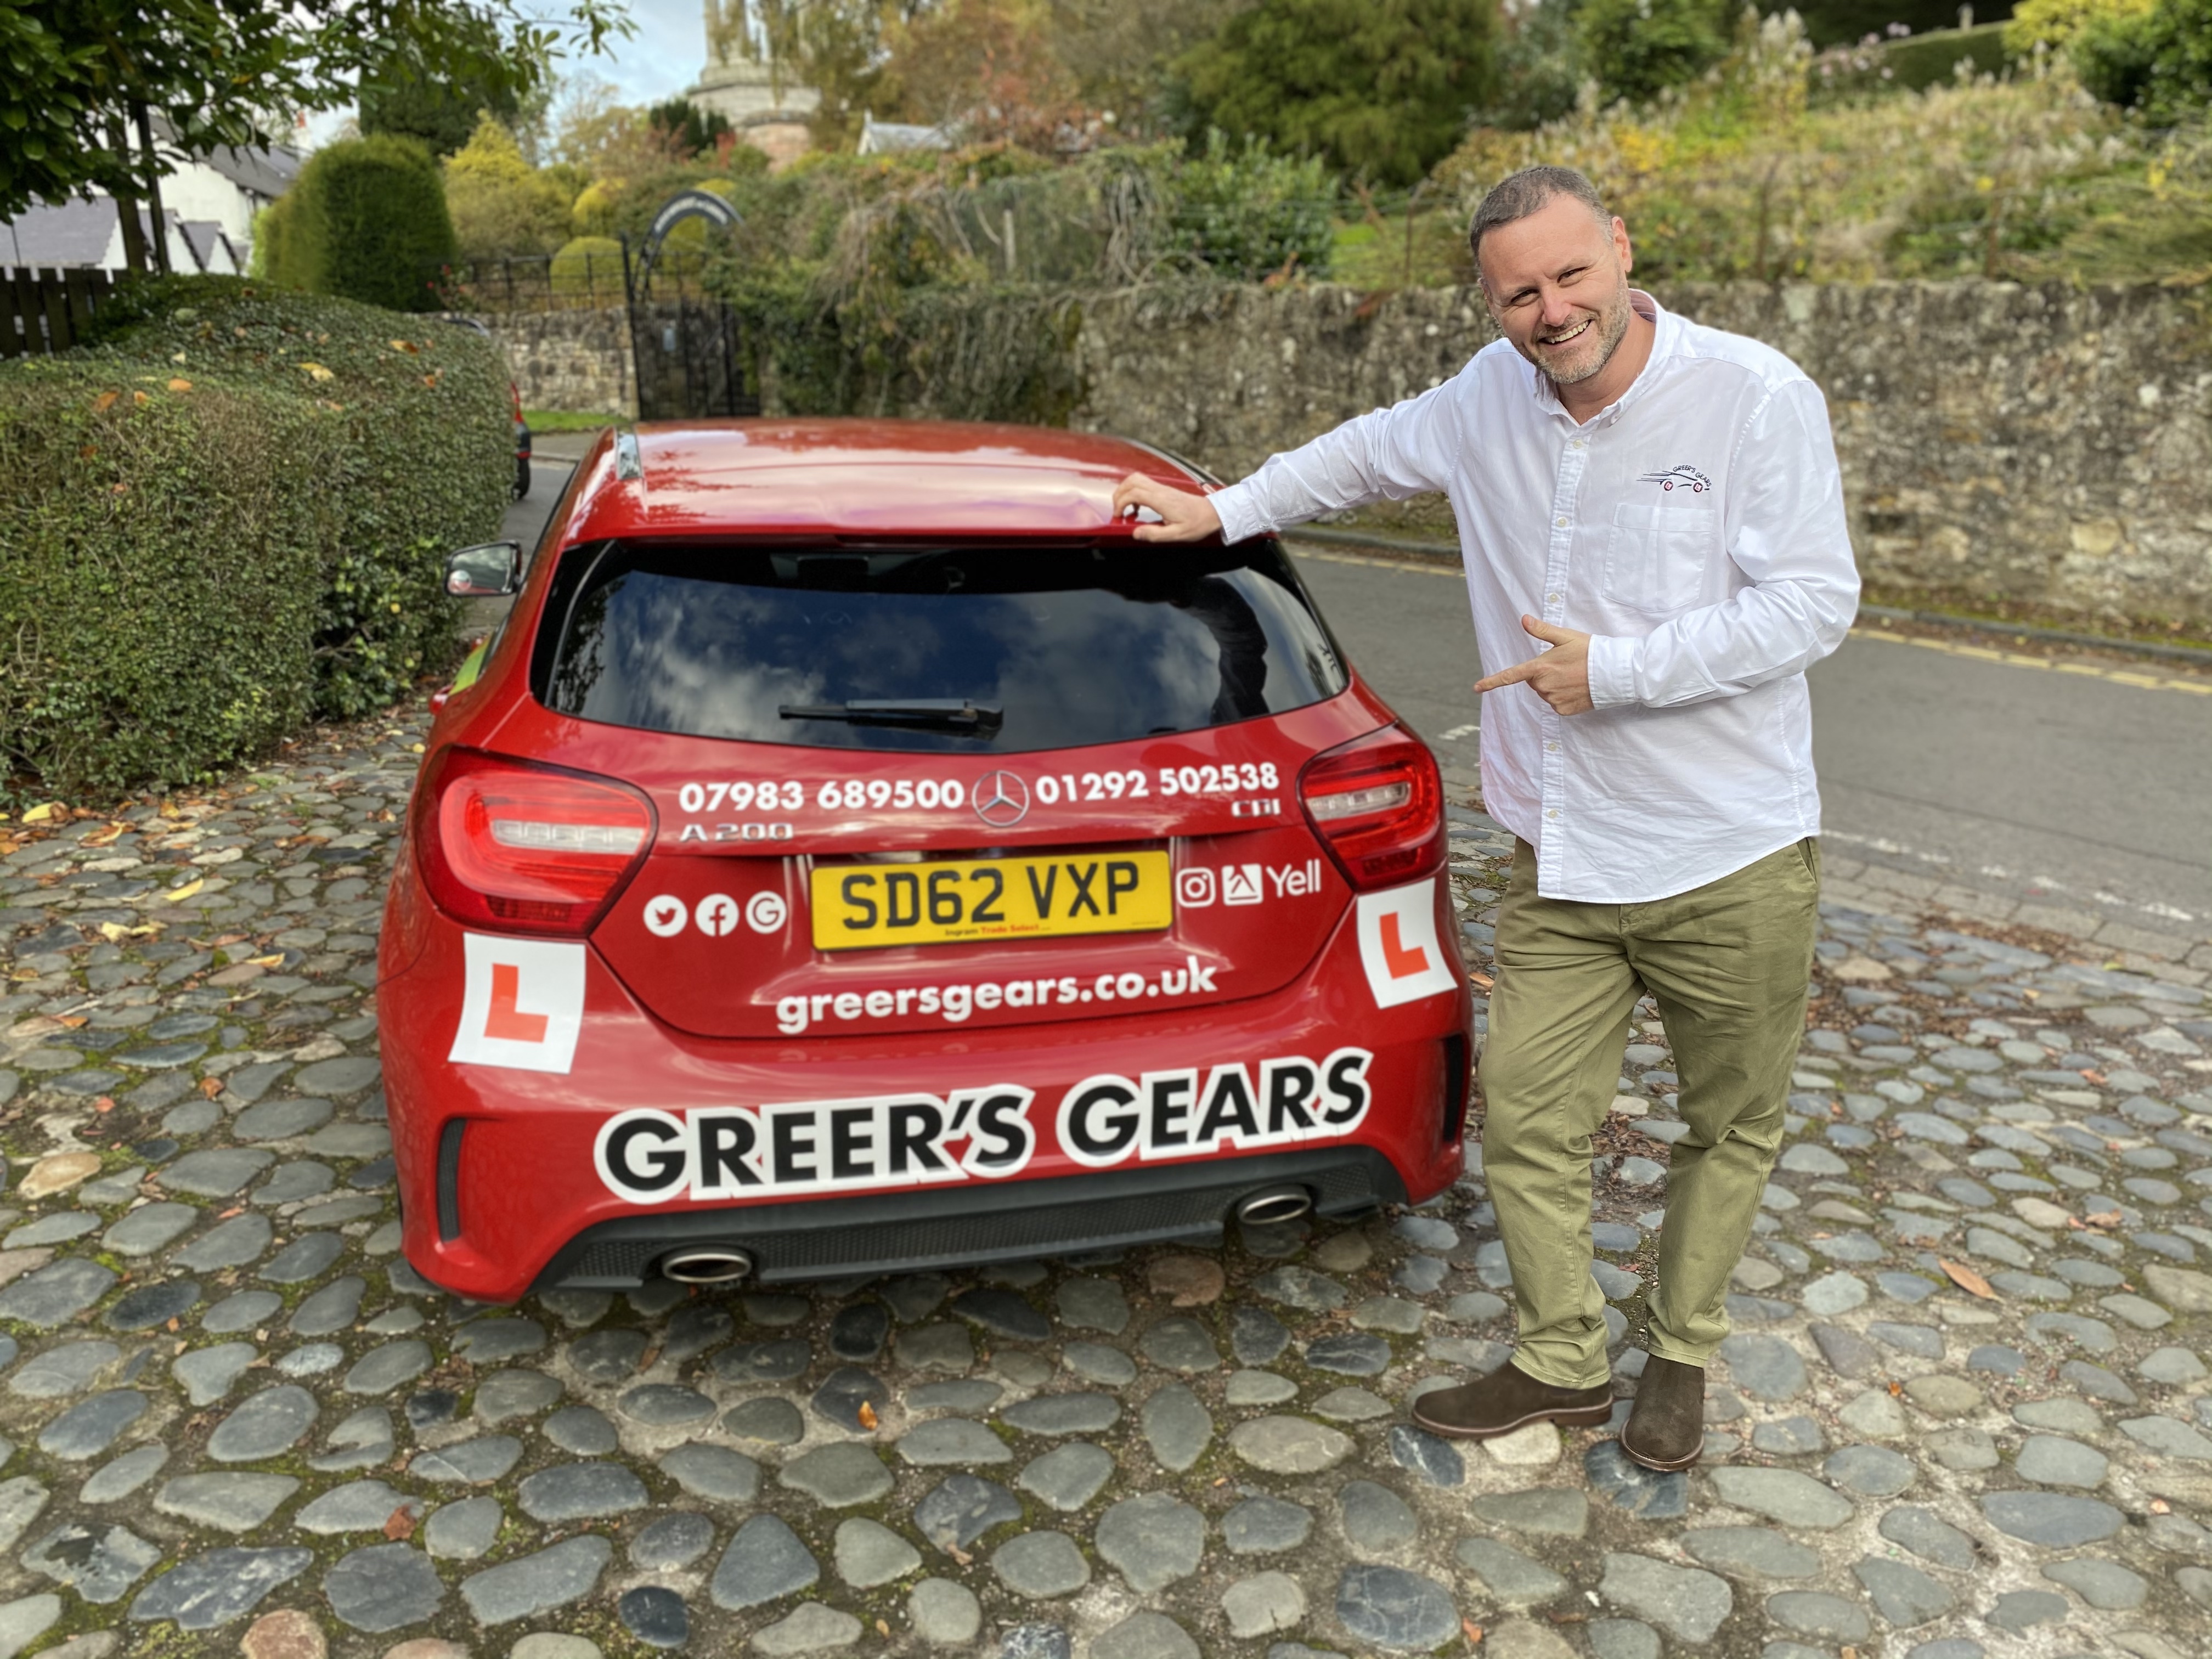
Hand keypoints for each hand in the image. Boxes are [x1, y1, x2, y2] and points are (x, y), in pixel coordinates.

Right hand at [1111, 473, 1221, 541]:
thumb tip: (1135, 533)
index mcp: (1162, 500)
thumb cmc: (1197, 523)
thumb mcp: (1177, 535)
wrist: (1212, 513)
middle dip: (1119, 494)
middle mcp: (1160, 490)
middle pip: (1132, 480)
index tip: (1118, 515)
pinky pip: (1143, 483)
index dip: (1121, 503)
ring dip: (1125, 491)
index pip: (1134, 493)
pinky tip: (1138, 506)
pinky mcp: (1164, 489)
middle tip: (1118, 510)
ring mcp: (1162, 488)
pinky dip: (1134, 492)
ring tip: (1126, 508)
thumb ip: (1155, 534)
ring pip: (1136, 479)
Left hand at [1474, 615, 1593, 714]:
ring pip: (1545, 693)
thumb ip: (1542, 630)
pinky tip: (1577, 689)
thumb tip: (1523, 619)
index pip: (1511, 675)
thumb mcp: (1565, 637)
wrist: (1613, 672)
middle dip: (1543, 674)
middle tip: (1564, 666)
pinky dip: (1563, 697)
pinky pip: (1556, 703)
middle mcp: (1543, 686)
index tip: (1476, 688)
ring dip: (1554, 685)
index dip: (1492, 681)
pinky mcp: (1563, 711)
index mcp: (1540, 667)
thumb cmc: (1590, 651)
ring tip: (1573, 676)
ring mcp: (1553, 700)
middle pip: (1533, 682)